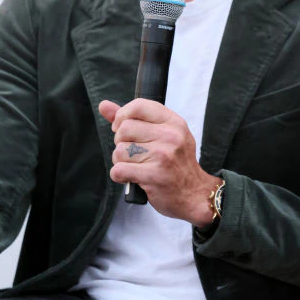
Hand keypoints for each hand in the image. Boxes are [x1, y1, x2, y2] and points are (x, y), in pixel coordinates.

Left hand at [99, 99, 219, 226]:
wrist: (194, 193)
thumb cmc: (176, 163)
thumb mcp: (164, 134)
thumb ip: (133, 118)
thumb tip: (104, 105)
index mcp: (173, 122)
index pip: (138, 106)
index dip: (122, 116)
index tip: (123, 128)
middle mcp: (170, 136)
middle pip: (124, 129)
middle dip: (121, 142)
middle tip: (134, 152)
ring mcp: (162, 155)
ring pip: (119, 151)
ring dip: (121, 161)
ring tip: (136, 166)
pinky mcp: (153, 175)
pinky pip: (118, 170)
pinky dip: (120, 176)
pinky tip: (133, 177)